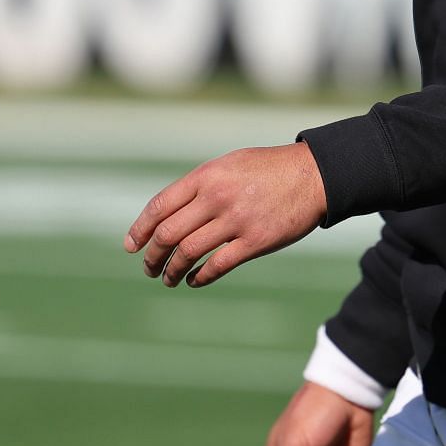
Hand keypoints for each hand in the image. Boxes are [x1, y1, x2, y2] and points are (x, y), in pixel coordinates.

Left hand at [124, 142, 327, 287]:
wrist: (314, 175)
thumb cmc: (269, 169)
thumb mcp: (229, 165)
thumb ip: (200, 186)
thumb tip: (169, 213)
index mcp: (206, 176)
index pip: (159, 206)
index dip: (140, 229)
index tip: (131, 246)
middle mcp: (216, 198)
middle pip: (168, 234)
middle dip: (152, 256)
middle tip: (149, 268)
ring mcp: (236, 221)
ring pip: (188, 253)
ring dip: (172, 271)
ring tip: (168, 279)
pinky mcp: (255, 242)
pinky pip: (217, 266)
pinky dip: (199, 277)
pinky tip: (194, 280)